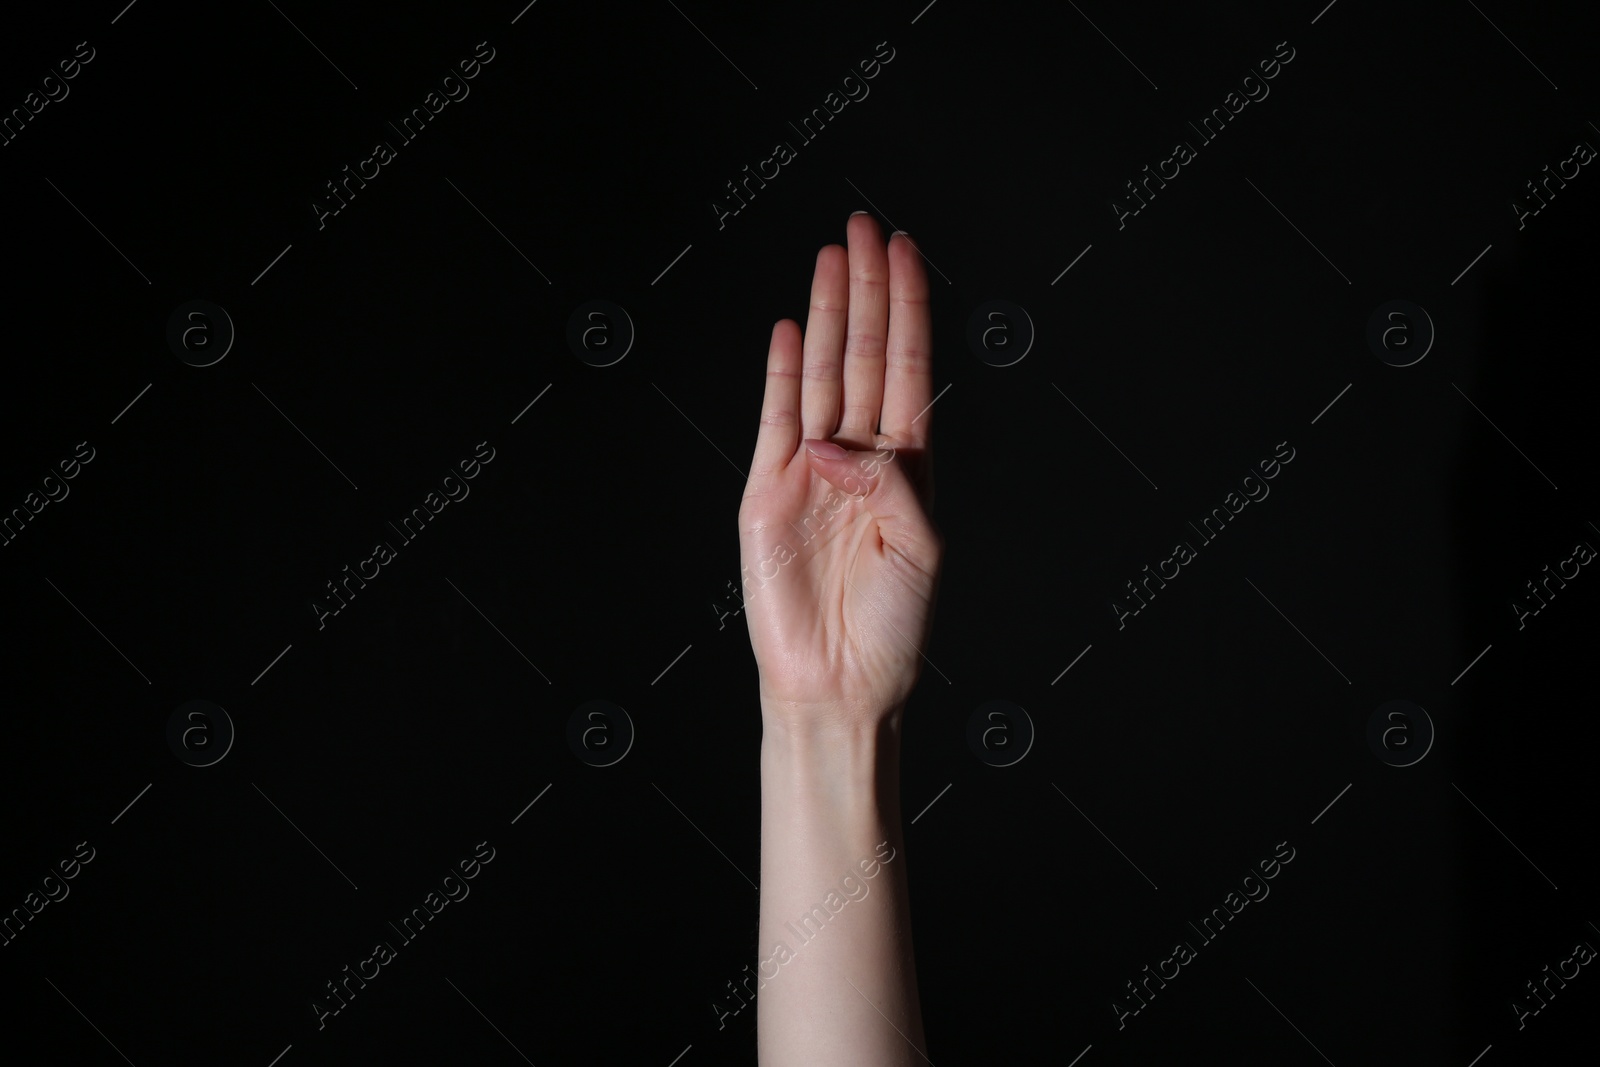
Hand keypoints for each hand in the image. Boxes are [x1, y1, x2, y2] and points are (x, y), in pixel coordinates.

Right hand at [738, 213, 942, 728]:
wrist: (837, 682)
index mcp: (908, 467)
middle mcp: (860, 457)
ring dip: (827, 316)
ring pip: (820, 373)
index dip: (908, 309)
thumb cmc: (892, 628)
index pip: (907, 369)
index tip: (907, 255)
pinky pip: (773, 418)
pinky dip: (780, 373)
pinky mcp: (767, 491)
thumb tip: (840, 442)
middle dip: (868, 291)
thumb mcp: (923, 548)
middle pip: (864, 355)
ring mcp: (811, 469)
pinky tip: (789, 331)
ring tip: (832, 259)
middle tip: (866, 229)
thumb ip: (894, 484)